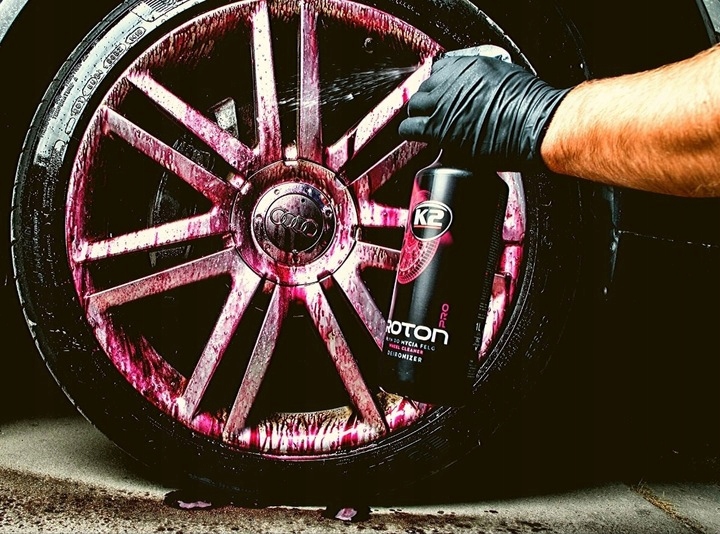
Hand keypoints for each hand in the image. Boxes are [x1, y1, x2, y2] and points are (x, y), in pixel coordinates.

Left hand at [398, 54, 570, 170]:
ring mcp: (443, 104)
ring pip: (414, 105)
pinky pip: (410, 128)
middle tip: (433, 112)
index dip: (439, 85)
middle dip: (427, 100)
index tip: (441, 95)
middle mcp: (452, 82)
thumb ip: (484, 82)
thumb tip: (478, 92)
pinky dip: (409, 131)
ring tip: (424, 124)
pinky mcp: (439, 128)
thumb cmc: (530, 107)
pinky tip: (414, 136)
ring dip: (417, 115)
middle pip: (424, 87)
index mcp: (469, 66)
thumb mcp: (506, 78)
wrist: (534, 126)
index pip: (439, 70)